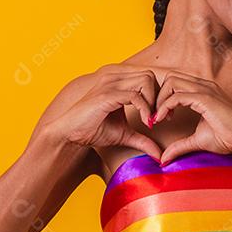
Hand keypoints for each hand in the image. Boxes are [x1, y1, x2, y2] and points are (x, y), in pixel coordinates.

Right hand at [47, 64, 163, 159]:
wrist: (69, 134)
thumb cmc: (93, 131)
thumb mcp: (125, 135)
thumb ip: (143, 140)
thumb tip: (161, 156)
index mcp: (119, 81)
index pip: (149, 77)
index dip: (159, 95)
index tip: (162, 116)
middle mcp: (115, 77)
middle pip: (150, 75)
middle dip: (160, 96)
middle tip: (160, 117)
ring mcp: (110, 84)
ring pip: (146, 80)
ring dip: (154, 101)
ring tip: (152, 120)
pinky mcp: (107, 95)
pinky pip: (135, 96)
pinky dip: (146, 109)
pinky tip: (147, 123)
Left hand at [152, 70, 231, 165]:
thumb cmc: (229, 137)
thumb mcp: (198, 141)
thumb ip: (180, 146)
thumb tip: (164, 159)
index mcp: (203, 91)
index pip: (175, 84)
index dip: (163, 99)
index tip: (160, 118)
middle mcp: (203, 86)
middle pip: (170, 78)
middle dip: (158, 96)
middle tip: (156, 116)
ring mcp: (204, 89)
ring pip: (171, 82)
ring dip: (160, 99)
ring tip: (159, 118)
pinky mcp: (204, 98)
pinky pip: (176, 96)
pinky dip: (165, 107)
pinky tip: (163, 119)